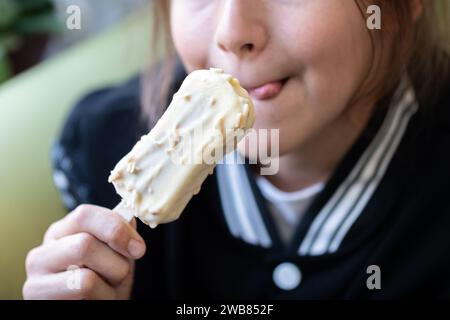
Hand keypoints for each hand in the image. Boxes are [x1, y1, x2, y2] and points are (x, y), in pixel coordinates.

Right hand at [23, 204, 145, 298]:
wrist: (96, 304)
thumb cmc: (105, 282)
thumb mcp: (116, 255)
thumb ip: (120, 234)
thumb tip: (128, 215)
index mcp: (63, 232)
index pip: (85, 215)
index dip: (116, 228)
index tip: (138, 248)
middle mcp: (43, 252)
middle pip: (84, 244)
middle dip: (115, 263)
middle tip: (120, 274)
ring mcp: (36, 278)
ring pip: (84, 276)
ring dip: (108, 284)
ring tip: (106, 288)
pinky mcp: (37, 297)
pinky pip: (81, 293)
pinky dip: (101, 297)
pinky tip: (95, 299)